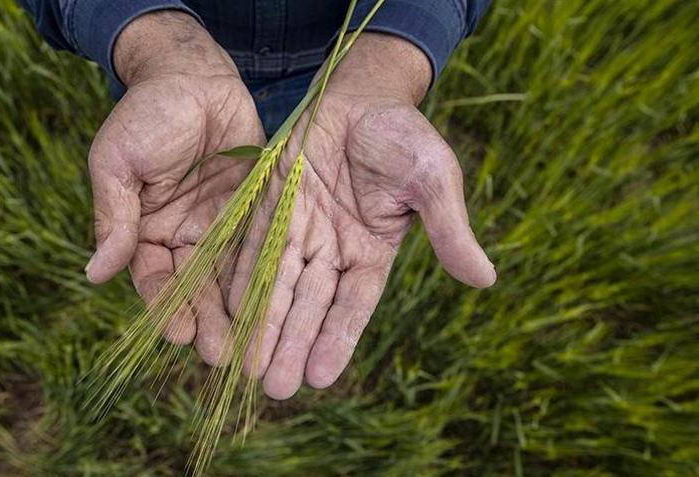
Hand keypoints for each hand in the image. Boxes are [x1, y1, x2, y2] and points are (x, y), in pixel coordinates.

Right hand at [85, 11, 264, 362]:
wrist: (193, 74)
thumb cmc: (146, 114)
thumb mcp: (118, 163)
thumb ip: (113, 218)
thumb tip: (93, 274)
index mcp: (146, 230)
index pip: (154, 279)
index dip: (164, 306)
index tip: (177, 333)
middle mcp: (184, 236)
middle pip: (196, 288)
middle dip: (206, 322)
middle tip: (222, 355)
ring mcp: (221, 224)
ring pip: (230, 277)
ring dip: (238, 311)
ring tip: (251, 346)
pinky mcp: (254, 209)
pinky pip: (260, 247)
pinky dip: (265, 276)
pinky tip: (277, 303)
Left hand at [228, 34, 496, 398]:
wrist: (359, 92)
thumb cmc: (403, 135)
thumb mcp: (433, 180)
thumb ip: (450, 229)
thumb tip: (485, 279)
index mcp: (371, 252)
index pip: (352, 305)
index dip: (336, 339)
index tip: (320, 377)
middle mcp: (331, 249)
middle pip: (308, 305)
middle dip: (291, 344)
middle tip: (275, 389)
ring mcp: (298, 229)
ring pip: (276, 284)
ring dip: (262, 323)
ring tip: (246, 365)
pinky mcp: (268, 205)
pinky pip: (251, 246)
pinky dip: (239, 276)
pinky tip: (225, 310)